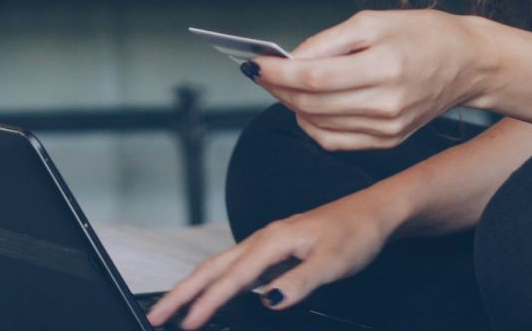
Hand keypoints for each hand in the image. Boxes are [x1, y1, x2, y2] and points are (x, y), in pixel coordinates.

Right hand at [142, 189, 402, 329]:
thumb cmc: (356, 233)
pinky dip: (216, 281)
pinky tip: (214, 293)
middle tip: (156, 316)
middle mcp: (264, 239)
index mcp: (273, 240)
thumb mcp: (333, 262)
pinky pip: (235, 267)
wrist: (375, 212)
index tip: (185, 324)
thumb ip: (300, 283)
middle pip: (212, 267)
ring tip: (173, 307)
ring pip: (220, 265)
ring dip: (194, 286)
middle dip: (182, 292)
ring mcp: (268, 243)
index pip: (231, 278)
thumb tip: (269, 301)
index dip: (206, 303)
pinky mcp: (275, 249)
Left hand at [249, 10, 491, 151]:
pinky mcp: (388, 141)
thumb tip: (290, 59)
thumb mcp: (374, 22)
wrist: (469, 63)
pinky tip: (306, 106)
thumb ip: (328, 42)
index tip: (255, 64)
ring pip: (318, 124)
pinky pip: (335, 141)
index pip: (315, 78)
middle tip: (261, 72)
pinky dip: (312, 125)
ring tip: (281, 85)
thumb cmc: (423, 34)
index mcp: (384, 68)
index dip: (278, 73)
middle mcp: (386, 104)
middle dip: (278, 87)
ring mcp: (388, 128)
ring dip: (291, 105)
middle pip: (312, 103)